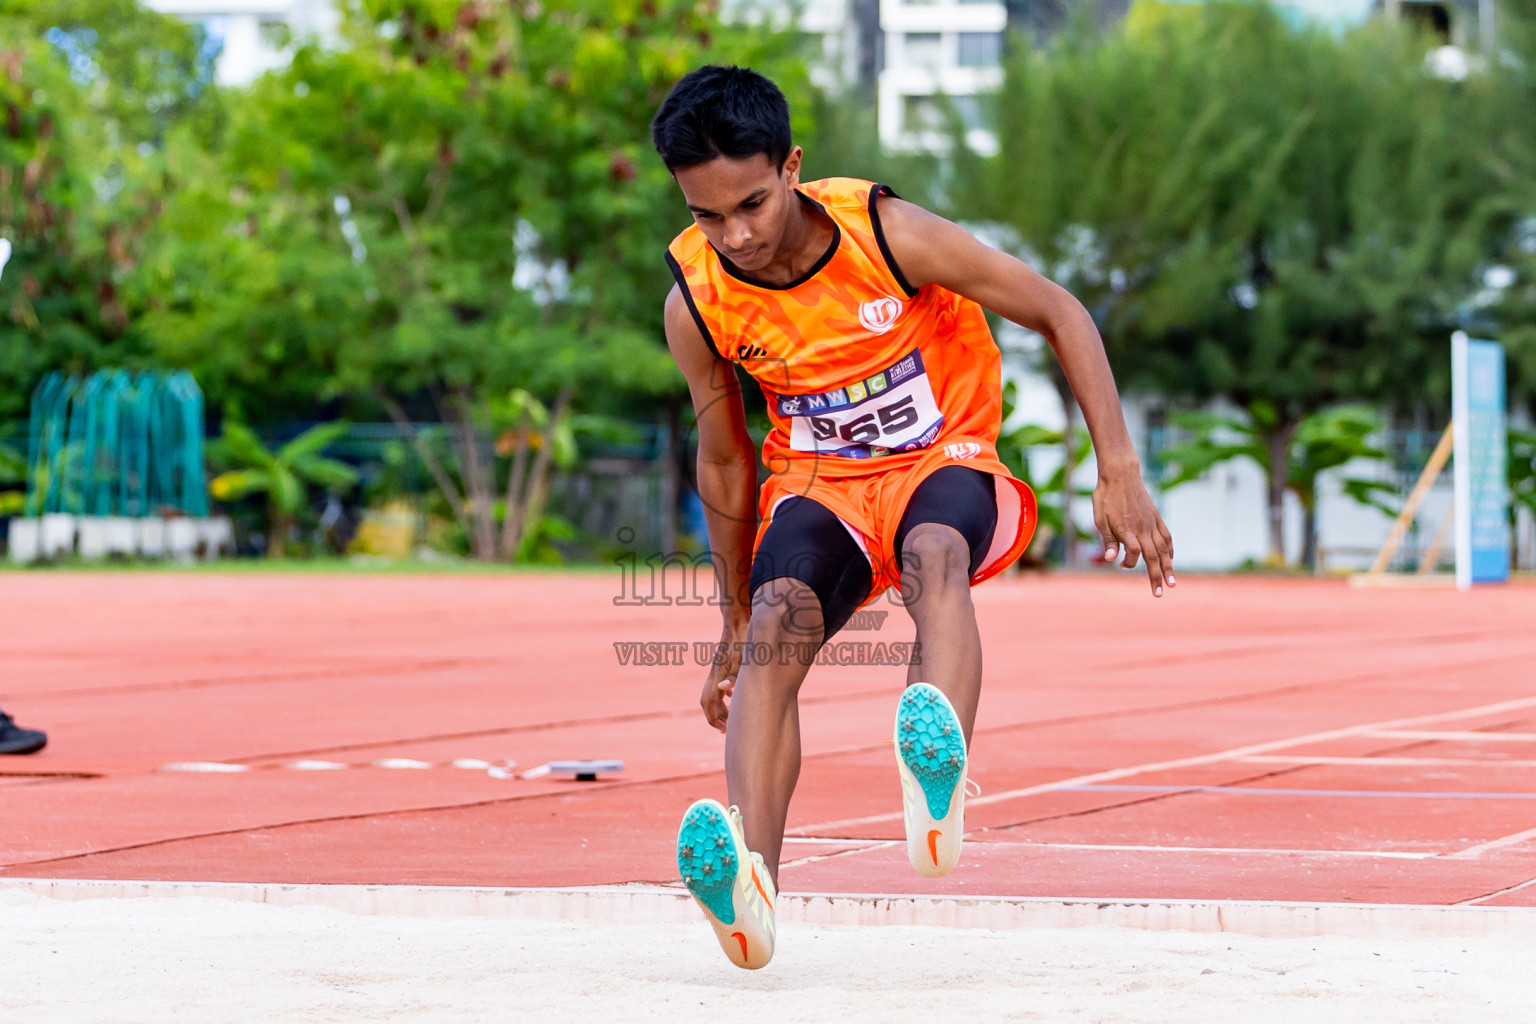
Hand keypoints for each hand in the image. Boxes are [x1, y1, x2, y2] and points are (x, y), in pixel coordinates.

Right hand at [699, 620, 746, 731]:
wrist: (737, 619)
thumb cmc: (743, 638)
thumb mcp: (744, 656)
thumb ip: (736, 674)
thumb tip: (724, 691)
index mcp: (717, 674)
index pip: (709, 702)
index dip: (715, 718)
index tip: (724, 729)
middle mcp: (714, 673)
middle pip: (706, 701)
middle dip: (714, 717)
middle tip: (726, 729)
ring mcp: (716, 668)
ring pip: (711, 693)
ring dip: (718, 708)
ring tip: (729, 718)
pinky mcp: (721, 664)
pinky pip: (717, 685)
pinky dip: (722, 697)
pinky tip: (733, 697)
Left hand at [1092, 467, 1174, 596]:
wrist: (1121, 474)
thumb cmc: (1106, 497)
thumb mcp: (1100, 519)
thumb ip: (1108, 540)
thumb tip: (1111, 559)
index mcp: (1127, 530)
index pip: (1133, 554)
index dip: (1129, 563)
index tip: (1121, 565)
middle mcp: (1142, 529)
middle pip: (1153, 557)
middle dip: (1156, 577)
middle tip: (1159, 594)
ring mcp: (1151, 523)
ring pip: (1164, 549)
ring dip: (1168, 567)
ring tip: (1172, 582)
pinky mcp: (1156, 517)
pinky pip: (1166, 536)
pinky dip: (1170, 549)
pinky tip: (1171, 559)